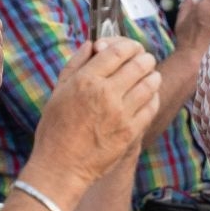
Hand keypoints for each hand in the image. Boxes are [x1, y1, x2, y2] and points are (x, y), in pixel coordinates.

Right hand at [25, 38, 161, 189]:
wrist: (61, 167)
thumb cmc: (55, 128)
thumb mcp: (58, 91)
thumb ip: (75, 64)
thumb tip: (92, 43)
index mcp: (86, 80)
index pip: (117, 52)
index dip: (129, 45)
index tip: (133, 47)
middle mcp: (105, 93)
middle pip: (138, 65)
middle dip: (145, 59)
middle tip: (146, 60)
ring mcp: (121, 113)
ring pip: (149, 84)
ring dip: (153, 75)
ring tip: (152, 75)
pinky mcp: (130, 132)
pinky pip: (151, 107)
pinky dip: (153, 97)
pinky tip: (150, 96)